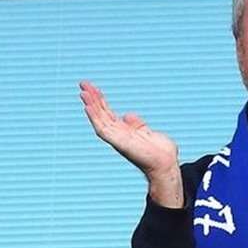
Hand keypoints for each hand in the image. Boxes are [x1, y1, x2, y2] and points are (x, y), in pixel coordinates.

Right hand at [79, 81, 182, 207]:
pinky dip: (95, 118)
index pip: (107, 113)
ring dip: (91, 105)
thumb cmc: (159, 151)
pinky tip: (88, 108)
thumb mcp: (146, 132)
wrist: (165, 164)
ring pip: (99, 119)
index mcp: (123, 131)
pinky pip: (103, 129)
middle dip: (92, 99)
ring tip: (83, 92)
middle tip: (83, 83)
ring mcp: (117, 139)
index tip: (92, 88)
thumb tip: (127, 115)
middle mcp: (117, 134)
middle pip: (101, 114)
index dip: (99, 100)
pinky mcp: (119, 142)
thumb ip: (136, 124)